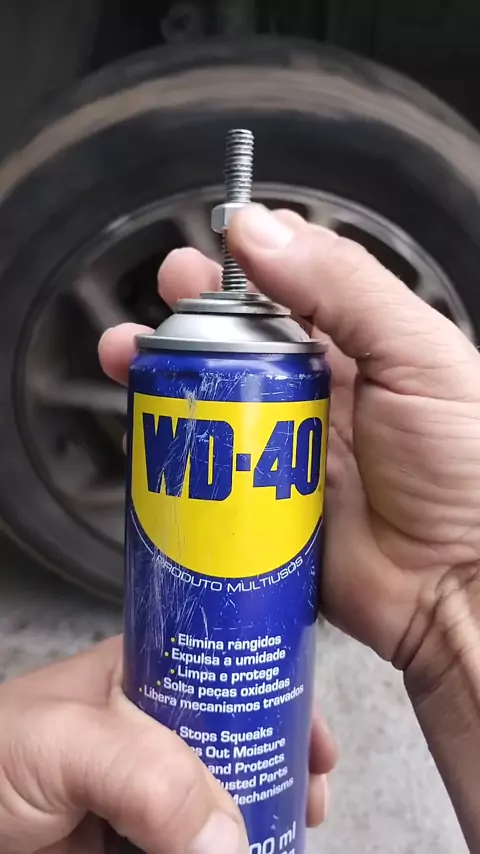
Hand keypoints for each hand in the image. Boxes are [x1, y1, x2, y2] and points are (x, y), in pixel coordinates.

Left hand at [0, 637, 333, 853]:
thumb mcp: (67, 741)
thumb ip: (148, 775)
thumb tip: (230, 837)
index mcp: (143, 677)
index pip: (227, 670)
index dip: (278, 695)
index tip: (317, 737)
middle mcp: (153, 729)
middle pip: (237, 736)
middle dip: (283, 759)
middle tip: (317, 793)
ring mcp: (145, 791)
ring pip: (222, 797)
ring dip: (263, 810)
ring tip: (297, 826)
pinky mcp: (137, 842)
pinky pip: (195, 844)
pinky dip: (228, 850)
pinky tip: (253, 849)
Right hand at [100, 204, 479, 671]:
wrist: (459, 587)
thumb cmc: (465, 469)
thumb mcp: (419, 356)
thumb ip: (344, 287)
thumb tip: (259, 231)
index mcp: (362, 351)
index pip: (292, 291)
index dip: (245, 268)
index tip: (205, 252)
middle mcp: (321, 397)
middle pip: (242, 346)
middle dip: (193, 319)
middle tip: (158, 302)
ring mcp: (287, 453)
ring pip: (216, 405)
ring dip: (170, 379)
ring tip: (128, 358)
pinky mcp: (262, 506)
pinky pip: (208, 473)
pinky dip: (174, 452)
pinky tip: (149, 434)